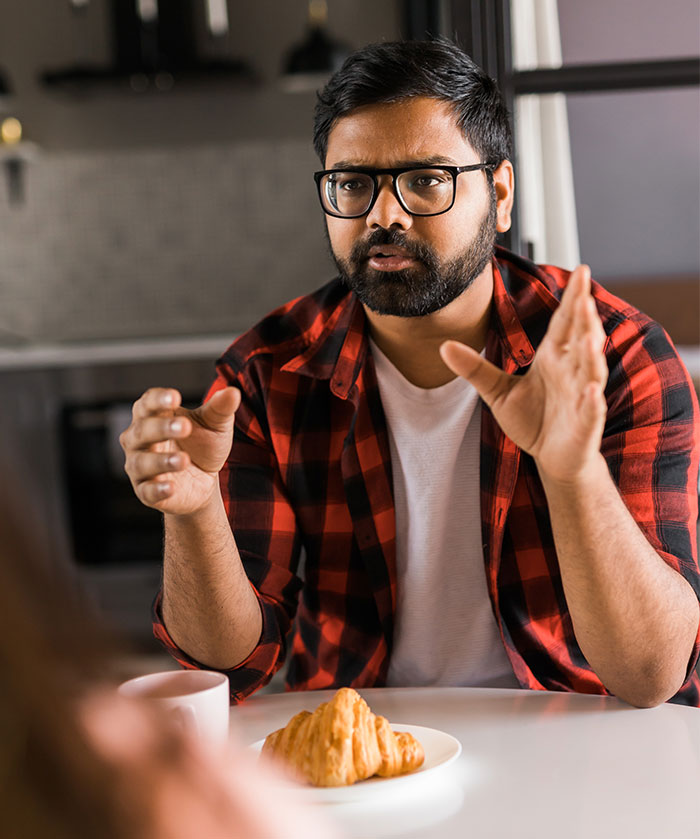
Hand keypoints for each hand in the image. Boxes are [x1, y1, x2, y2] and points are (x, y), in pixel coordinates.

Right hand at [120, 386, 240, 514]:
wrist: (204, 482)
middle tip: (185, 426)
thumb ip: (220, 409)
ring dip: (161, 460)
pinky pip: (147, 491)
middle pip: (142, 430)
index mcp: (153, 416)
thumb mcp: (215, 426)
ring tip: (183, 459)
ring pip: (141, 462)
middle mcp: (139, 440)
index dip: (158, 399)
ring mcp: (140, 467)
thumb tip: (233, 392)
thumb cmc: (202, 445)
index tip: (175, 397)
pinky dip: (157, 489)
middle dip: (161, 428)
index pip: (147, 403)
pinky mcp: (147, 492)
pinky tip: (171, 487)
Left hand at [440, 265, 607, 483]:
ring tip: (590, 335)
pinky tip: (591, 392)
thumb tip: (443, 346)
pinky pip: (590, 410)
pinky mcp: (585, 424)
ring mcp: (581, 397)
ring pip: (590, 370)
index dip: (573, 299)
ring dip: (591, 354)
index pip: (564, 323)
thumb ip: (474, 368)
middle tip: (585, 292)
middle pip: (580, 339)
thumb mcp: (497, 392)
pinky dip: (592, 402)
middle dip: (585, 317)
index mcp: (553, 358)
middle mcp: (571, 372)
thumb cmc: (532, 420)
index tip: (580, 271)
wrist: (551, 457)